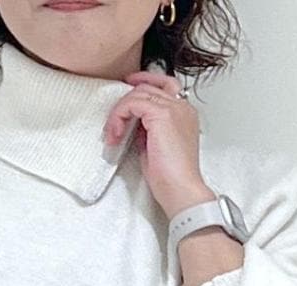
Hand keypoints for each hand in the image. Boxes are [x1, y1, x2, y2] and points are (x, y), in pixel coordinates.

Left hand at [105, 69, 215, 219]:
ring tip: (113, 134)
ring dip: (119, 112)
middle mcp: (182, 107)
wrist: (182, 192)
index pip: (164, 85)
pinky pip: (133, 103)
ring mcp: (173, 109)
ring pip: (138, 93)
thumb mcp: (155, 148)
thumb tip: (134, 125)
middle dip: (126, 101)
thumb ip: (147, 131)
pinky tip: (116, 134)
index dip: (144, 82)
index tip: (127, 85)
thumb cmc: (172, 179)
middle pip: (148, 87)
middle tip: (112, 122)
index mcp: (184, 114)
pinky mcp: (162, 115)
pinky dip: (119, 116)